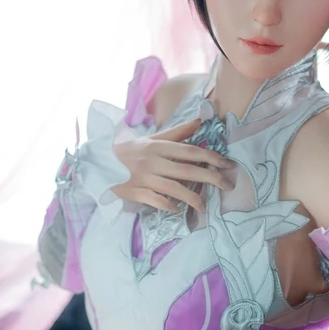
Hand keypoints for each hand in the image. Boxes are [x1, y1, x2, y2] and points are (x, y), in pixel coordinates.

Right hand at [111, 119, 231, 212]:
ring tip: (204, 206)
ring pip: (174, 188)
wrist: (100, 160)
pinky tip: (177, 209)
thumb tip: (201, 120)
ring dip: (193, 198)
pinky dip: (168, 205)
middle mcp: (153, 161)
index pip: (190, 150)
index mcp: (159, 146)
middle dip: (211, 178)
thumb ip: (178, 132)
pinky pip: (155, 200)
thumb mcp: (153, 138)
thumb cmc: (131, 149)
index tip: (226, 164)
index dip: (210, 157)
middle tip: (227, 185)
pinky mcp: (134, 191)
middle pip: (187, 170)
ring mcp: (144, 177)